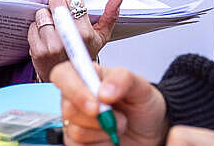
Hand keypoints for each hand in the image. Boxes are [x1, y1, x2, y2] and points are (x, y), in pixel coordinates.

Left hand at [28, 0, 122, 80]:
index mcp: (85, 34)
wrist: (71, 79)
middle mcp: (68, 39)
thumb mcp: (101, 36)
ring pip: (43, 14)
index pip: (74, 0)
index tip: (71, 5)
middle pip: (56, 4)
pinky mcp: (37, 51)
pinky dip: (37, 27)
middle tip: (60, 11)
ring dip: (46, 15)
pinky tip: (45, 34)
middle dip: (57, 3)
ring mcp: (51, 46)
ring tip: (53, 23)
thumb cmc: (85, 54)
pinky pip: (32, 26)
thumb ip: (110, 14)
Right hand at [52, 62, 167, 145]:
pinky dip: (101, 144)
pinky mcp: (78, 143)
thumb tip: (103, 91)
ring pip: (75, 130)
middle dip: (96, 117)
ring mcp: (75, 121)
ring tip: (119, 125)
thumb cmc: (142, 104)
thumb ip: (123, 80)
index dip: (73, 89)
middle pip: (68, 107)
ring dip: (103, 131)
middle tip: (118, 117)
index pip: (62, 75)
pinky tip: (110, 137)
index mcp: (87, 76)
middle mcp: (77, 97)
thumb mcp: (141, 86)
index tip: (95, 105)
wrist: (151, 130)